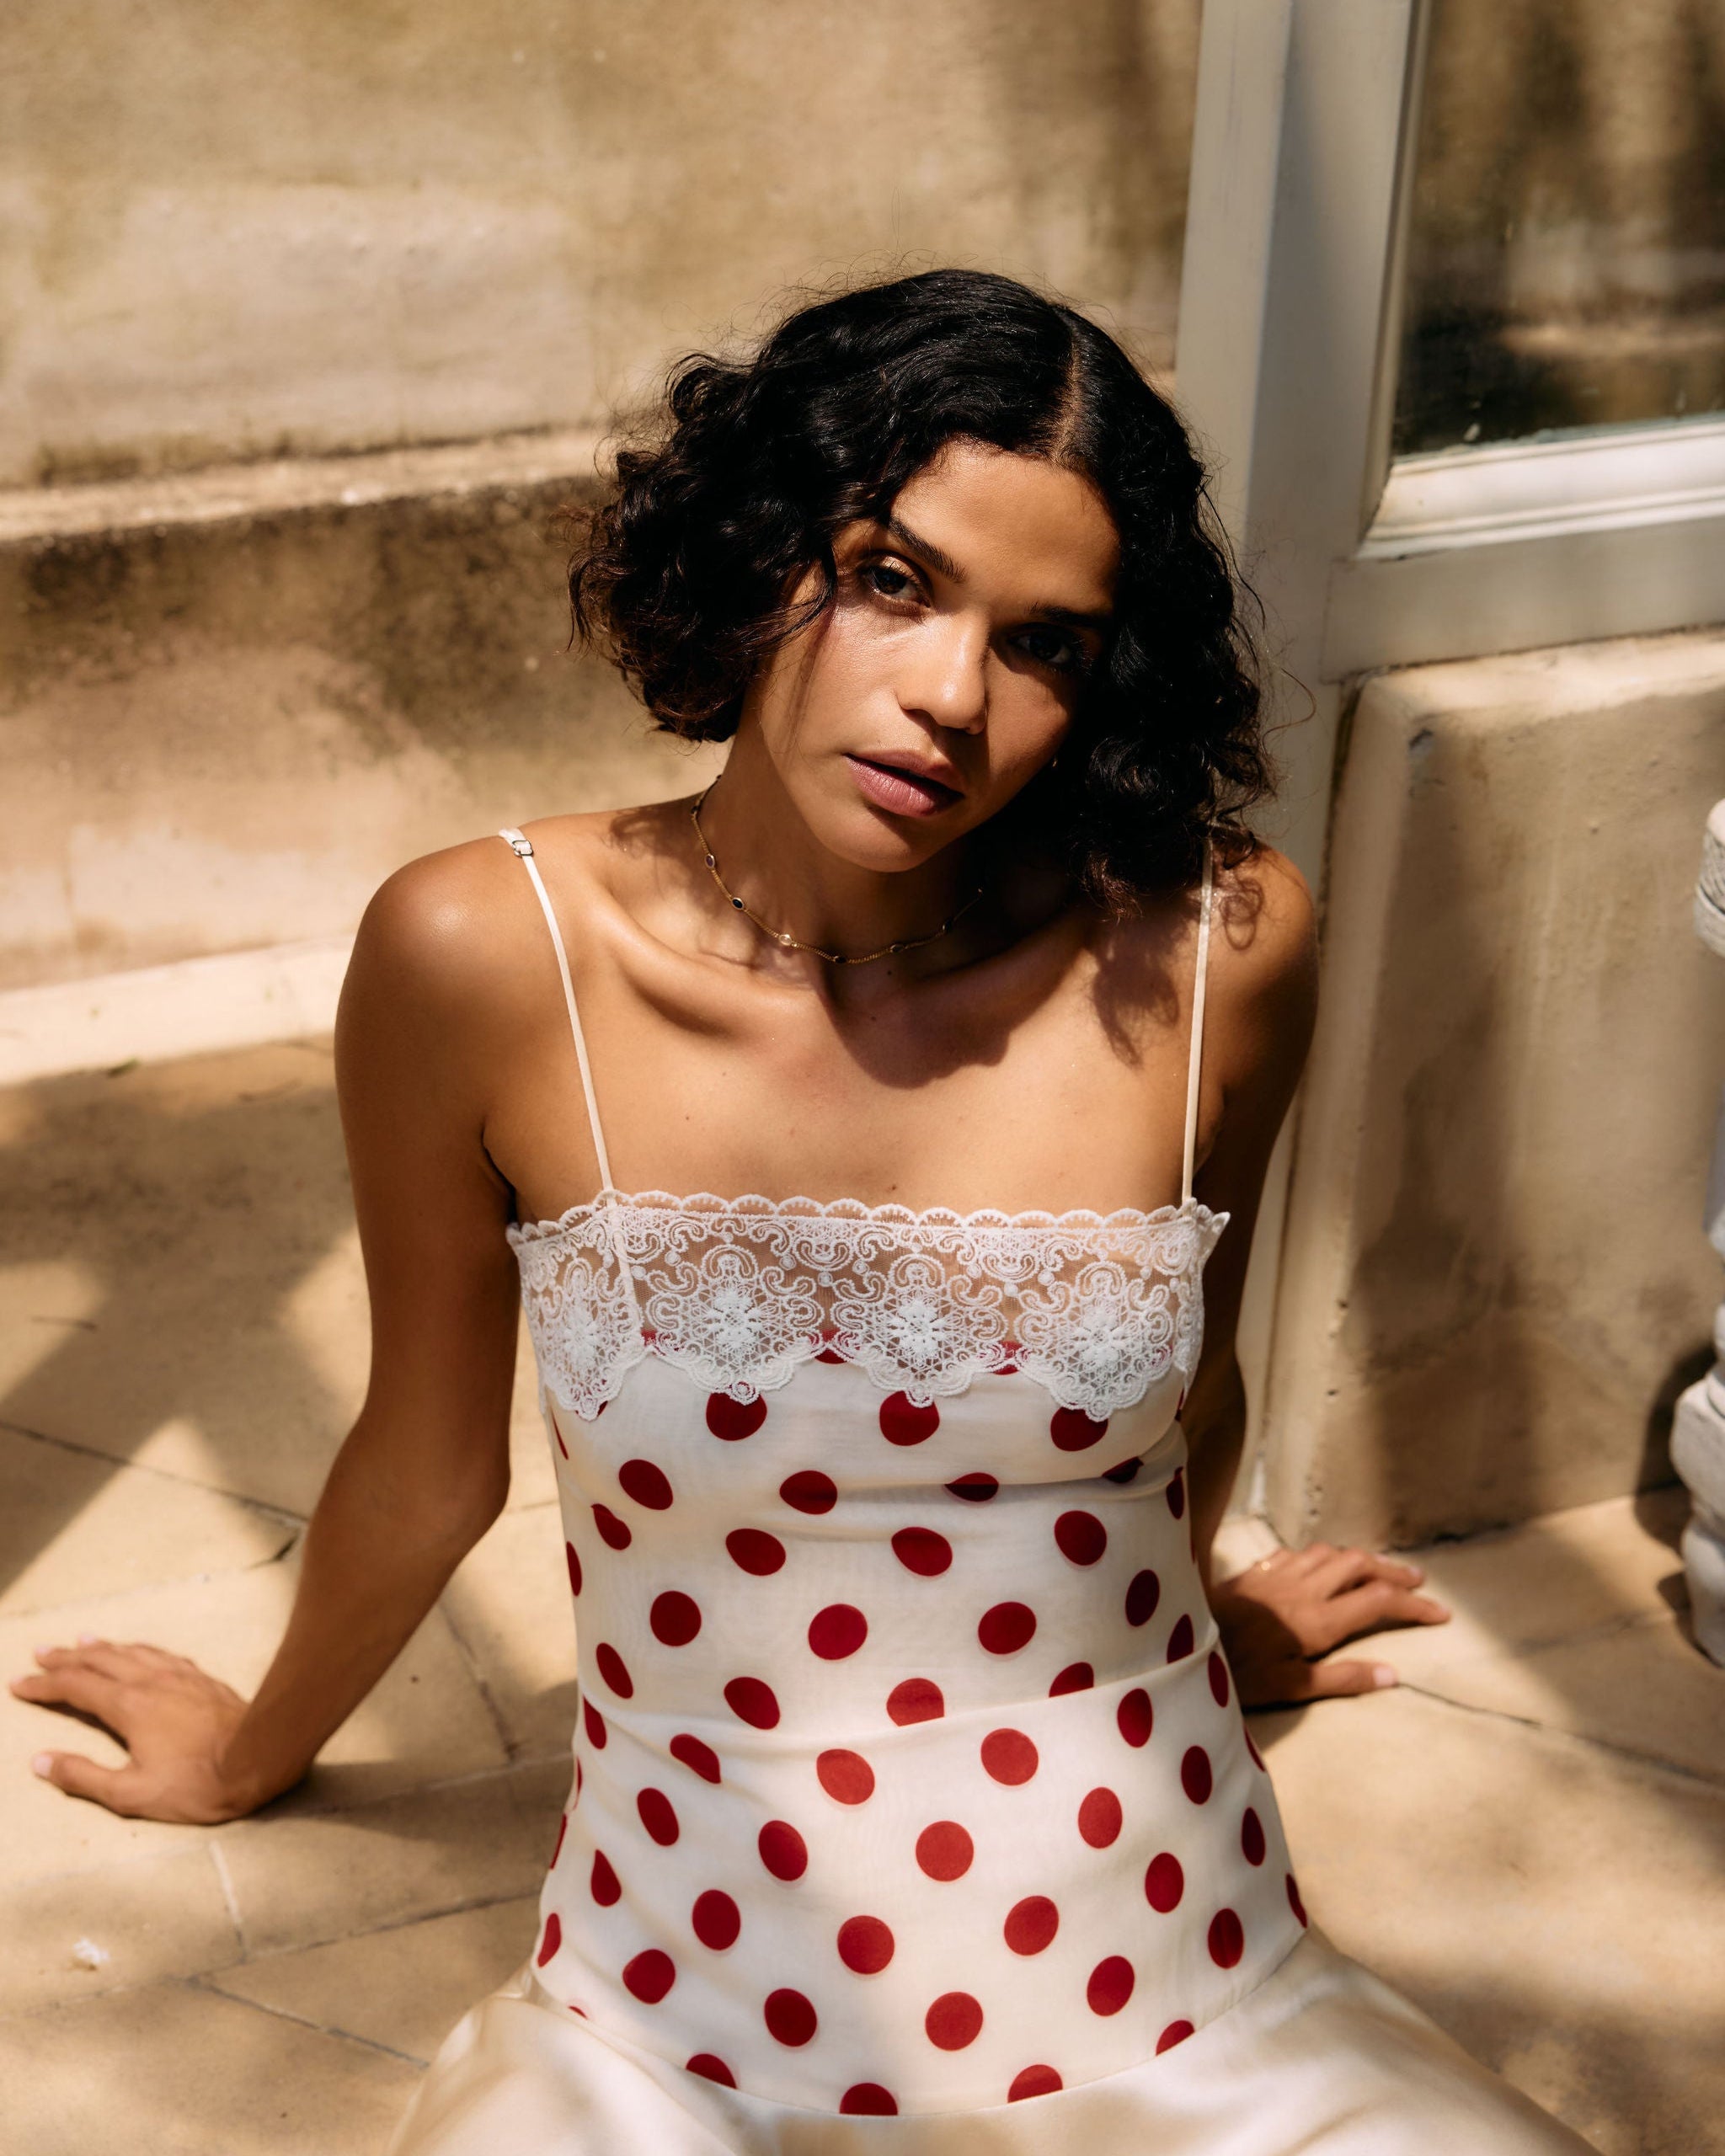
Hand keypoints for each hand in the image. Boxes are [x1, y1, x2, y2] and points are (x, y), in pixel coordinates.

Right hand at [12, 1638, 262, 1822]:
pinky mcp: (201, 1678)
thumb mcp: (131, 1794)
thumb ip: (83, 1777)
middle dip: (66, 1657)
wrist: (258, 1758)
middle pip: (99, 1659)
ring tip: (81, 1641)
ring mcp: (179, 1676)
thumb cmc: (196, 1784)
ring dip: (101, 1646)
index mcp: (128, 1707)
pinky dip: (137, 1648)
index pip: (75, 1687)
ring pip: (131, 1651)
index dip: (44, 1685)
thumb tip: (41, 1762)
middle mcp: (150, 1681)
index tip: (20, 1685)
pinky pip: (160, 1654)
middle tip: (41, 1653)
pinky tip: (139, 1651)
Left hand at [1212, 1542, 1449, 1707]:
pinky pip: (1298, 1553)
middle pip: (1359, 1565)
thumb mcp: (1290, 1687)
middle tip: (1417, 1582)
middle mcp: (1302, 1590)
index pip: (1378, 1603)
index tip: (1440, 1614)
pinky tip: (1320, 1563)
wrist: (1179, 1641)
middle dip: (1393, 1572)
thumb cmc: (1234, 1672)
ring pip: (1330, 1553)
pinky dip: (1321, 1556)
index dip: (1413, 1606)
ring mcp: (1277, 1575)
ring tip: (1376, 1569)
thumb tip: (1392, 1674)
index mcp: (1317, 1620)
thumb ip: (1341, 1679)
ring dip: (1359, 1558)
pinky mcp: (1254, 1572)